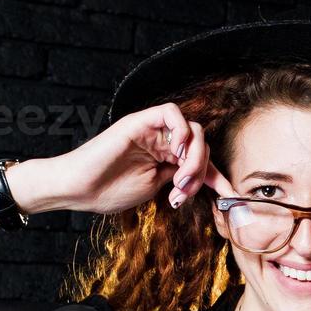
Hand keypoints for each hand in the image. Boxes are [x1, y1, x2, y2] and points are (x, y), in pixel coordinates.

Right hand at [12, 102, 236, 214]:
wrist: (80, 190)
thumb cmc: (109, 191)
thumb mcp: (156, 188)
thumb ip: (180, 180)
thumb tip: (208, 180)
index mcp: (167, 158)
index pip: (202, 161)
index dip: (218, 178)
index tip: (231, 197)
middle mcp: (162, 141)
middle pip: (201, 145)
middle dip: (201, 172)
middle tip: (182, 192)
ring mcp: (151, 130)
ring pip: (192, 130)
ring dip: (193, 157)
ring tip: (179, 179)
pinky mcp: (139, 121)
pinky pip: (171, 113)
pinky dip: (181, 131)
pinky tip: (175, 153)